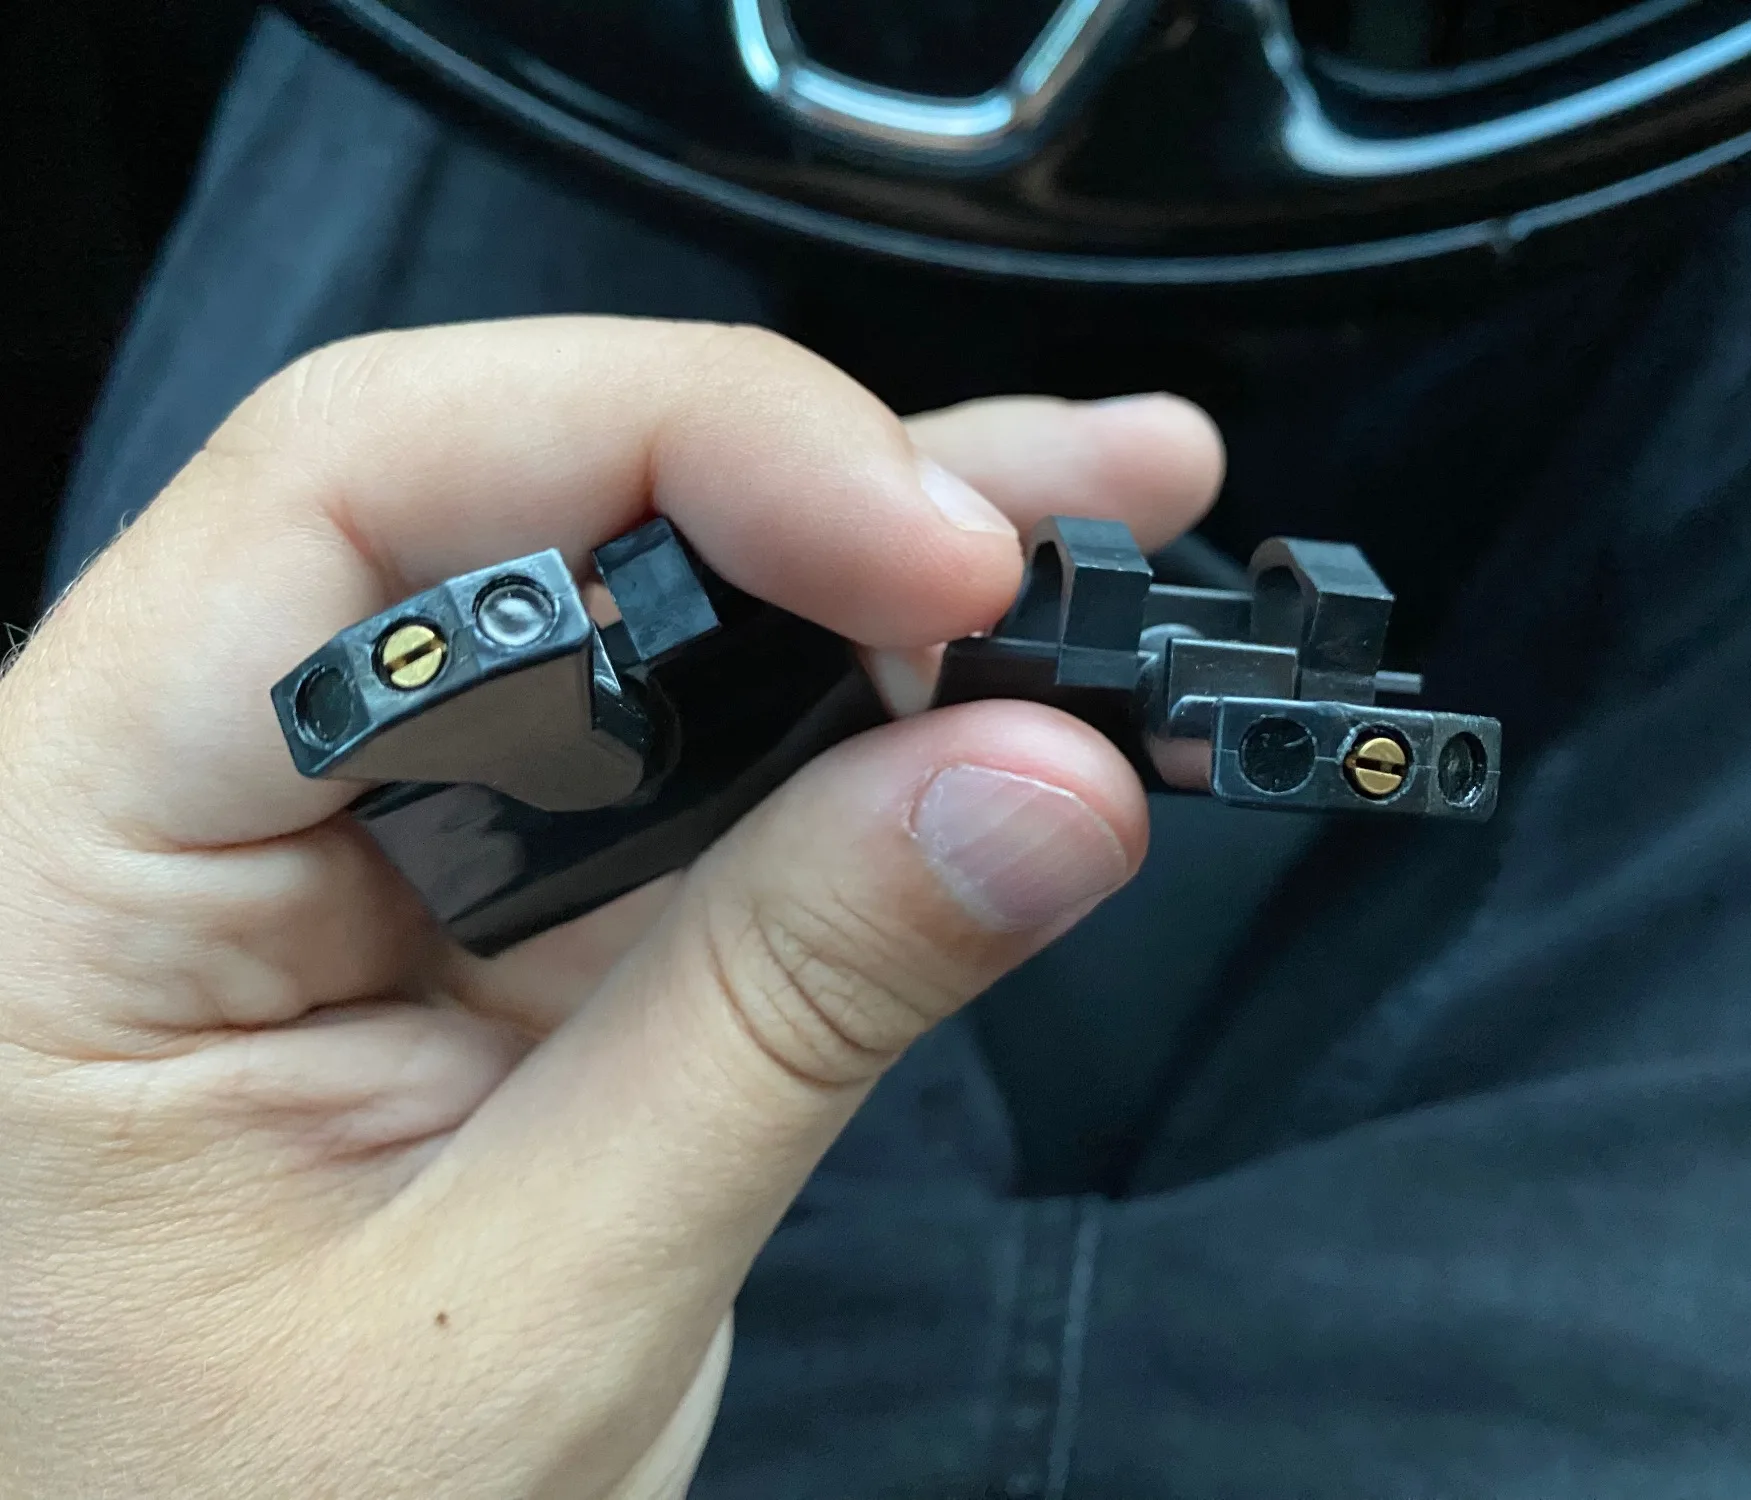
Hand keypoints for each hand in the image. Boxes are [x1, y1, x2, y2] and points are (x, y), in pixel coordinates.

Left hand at [0, 319, 1222, 1497]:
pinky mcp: (464, 904)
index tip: (936, 550)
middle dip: (818, 485)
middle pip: (513, 504)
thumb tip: (1037, 779)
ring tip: (1090, 544)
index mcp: (74, 849)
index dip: (679, 446)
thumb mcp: (532, 1306)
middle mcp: (188, 789)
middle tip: (1074, 502)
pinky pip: (662, 757)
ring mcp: (340, 842)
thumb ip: (786, 1014)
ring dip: (860, 577)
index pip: (364, 491)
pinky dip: (839, 721)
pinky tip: (983, 687)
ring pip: (612, 612)